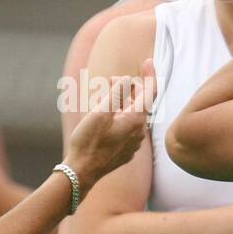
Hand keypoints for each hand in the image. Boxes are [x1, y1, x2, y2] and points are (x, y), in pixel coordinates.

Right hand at [64, 59, 153, 190]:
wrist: (82, 172)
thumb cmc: (88, 142)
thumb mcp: (100, 111)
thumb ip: (116, 92)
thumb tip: (127, 80)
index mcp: (136, 120)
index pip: (150, 92)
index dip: (150, 75)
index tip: (148, 62)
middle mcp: (140, 131)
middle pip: (140, 103)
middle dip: (128, 89)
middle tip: (109, 82)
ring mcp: (134, 142)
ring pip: (133, 115)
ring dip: (122, 103)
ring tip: (105, 98)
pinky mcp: (126, 150)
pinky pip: (128, 128)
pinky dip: (120, 117)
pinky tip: (106, 118)